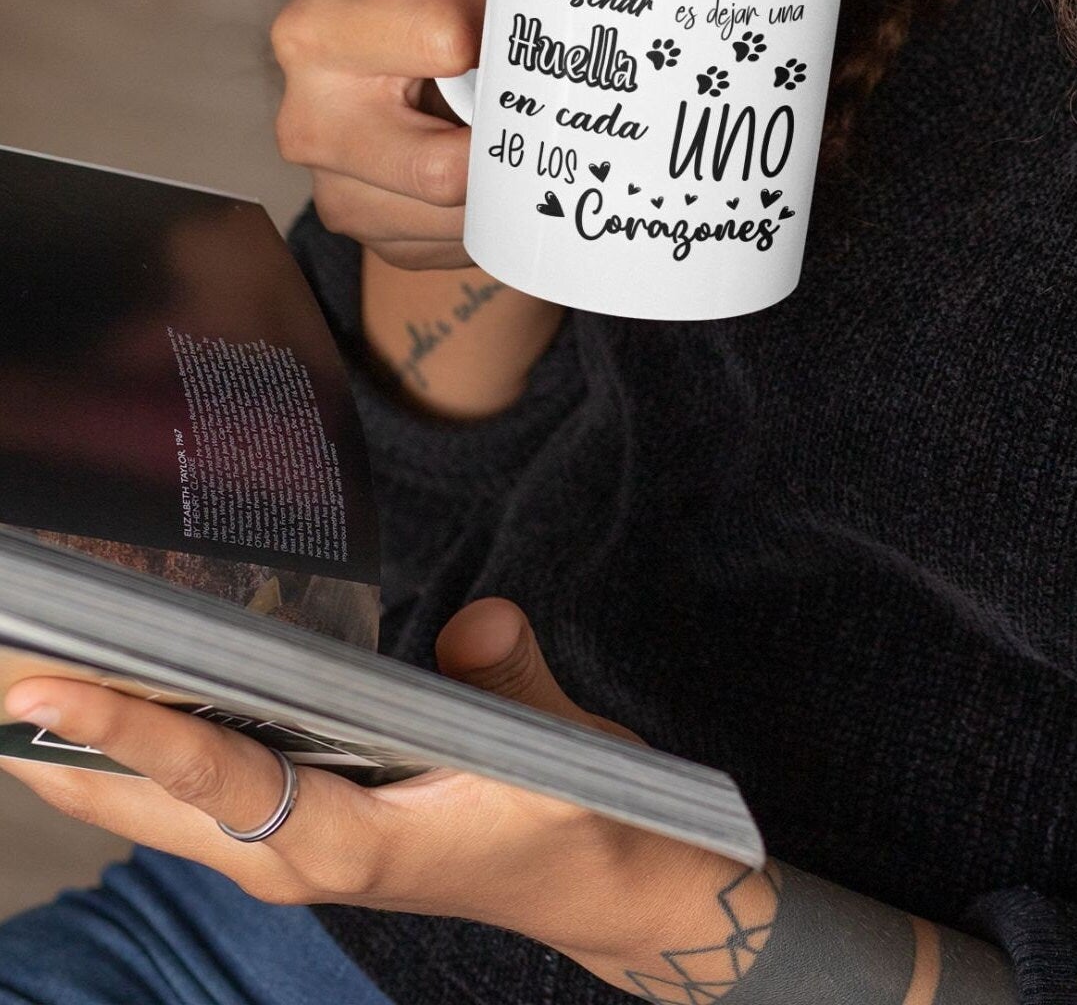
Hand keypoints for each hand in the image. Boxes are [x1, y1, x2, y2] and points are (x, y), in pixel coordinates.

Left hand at [0, 600, 745, 993]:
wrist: (590, 882)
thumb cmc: (570, 817)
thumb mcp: (555, 749)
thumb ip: (507, 677)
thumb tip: (477, 624)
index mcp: (344, 843)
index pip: (212, 775)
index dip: (123, 726)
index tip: (38, 685)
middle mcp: (288, 854)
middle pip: (136, 794)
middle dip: (52, 731)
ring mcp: (278, 848)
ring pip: (140, 798)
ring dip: (69, 739)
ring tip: (13, 660)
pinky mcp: (285, 830)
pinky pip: (175, 786)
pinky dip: (121, 739)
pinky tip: (95, 689)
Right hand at [271, 0, 542, 271]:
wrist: (411, 98)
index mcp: (318, 24)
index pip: (440, 33)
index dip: (504, 24)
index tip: (519, 12)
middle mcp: (308, 114)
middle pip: (445, 157)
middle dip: (508, 122)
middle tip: (536, 86)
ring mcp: (338, 191)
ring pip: (467, 209)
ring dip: (512, 173)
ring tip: (524, 127)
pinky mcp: (376, 241)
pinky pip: (468, 242)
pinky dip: (502, 211)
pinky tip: (506, 173)